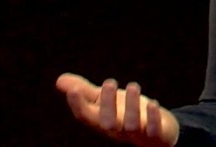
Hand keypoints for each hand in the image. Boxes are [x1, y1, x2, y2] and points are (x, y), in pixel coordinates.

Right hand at [56, 72, 180, 146]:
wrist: (156, 134)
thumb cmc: (125, 114)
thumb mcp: (105, 102)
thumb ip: (85, 92)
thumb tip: (59, 80)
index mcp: (102, 120)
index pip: (85, 116)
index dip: (78, 105)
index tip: (73, 90)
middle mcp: (117, 128)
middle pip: (107, 122)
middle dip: (107, 104)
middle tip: (109, 82)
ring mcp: (136, 132)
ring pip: (131, 124)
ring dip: (132, 106)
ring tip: (133, 86)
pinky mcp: (156, 133)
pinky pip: (153, 129)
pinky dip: (152, 118)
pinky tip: (152, 104)